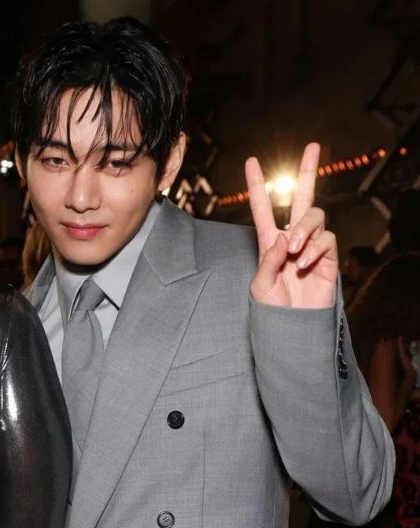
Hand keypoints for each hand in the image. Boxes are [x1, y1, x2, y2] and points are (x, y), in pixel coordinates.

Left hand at [245, 143, 337, 308]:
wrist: (293, 326)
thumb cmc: (272, 309)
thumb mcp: (259, 285)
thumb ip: (268, 260)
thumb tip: (284, 236)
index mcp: (269, 242)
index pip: (263, 208)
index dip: (256, 185)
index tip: (251, 161)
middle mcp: (292, 238)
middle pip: (302, 198)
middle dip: (307, 171)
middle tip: (313, 146)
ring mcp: (313, 245)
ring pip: (315, 217)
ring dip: (303, 231)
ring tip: (293, 253)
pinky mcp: (329, 256)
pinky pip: (327, 239)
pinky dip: (314, 249)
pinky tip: (304, 265)